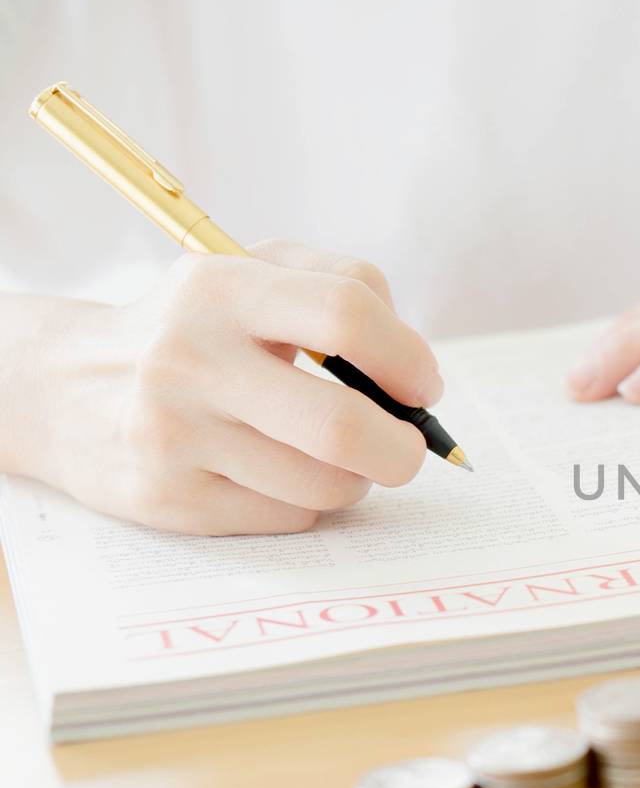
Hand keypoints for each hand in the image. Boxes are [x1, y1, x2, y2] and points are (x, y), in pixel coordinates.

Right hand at [29, 241, 441, 534]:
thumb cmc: (199, 327)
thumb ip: (346, 284)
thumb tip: (415, 369)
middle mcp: (188, 361)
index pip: (346, 315)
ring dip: (356, 477)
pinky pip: (289, 516)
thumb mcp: (254, 271)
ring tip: (331, 454)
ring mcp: (173, 436)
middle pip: (341, 426)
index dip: (407, 357)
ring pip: (325, 484)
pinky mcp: (169, 500)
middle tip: (408, 446)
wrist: (69, 388)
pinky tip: (276, 472)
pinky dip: (308, 501)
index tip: (423, 385)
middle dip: (402, 448)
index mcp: (219, 289)